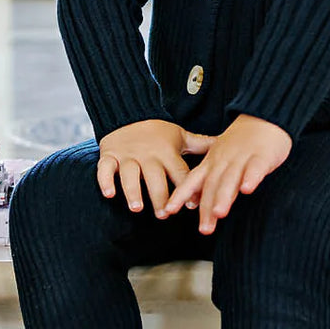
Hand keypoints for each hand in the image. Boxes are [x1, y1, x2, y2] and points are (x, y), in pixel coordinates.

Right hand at [97, 120, 213, 217]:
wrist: (128, 113)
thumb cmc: (157, 131)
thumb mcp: (181, 135)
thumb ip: (201, 144)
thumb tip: (224, 144)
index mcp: (167, 152)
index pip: (179, 172)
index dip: (186, 188)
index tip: (193, 205)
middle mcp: (148, 155)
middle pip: (154, 177)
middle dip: (159, 196)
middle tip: (163, 215)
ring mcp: (127, 156)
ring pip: (129, 174)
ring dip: (133, 191)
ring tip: (137, 208)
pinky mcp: (109, 156)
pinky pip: (105, 169)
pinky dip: (105, 181)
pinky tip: (109, 194)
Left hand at [161, 114, 291, 234]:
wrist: (264, 118)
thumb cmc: (242, 143)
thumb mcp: (220, 159)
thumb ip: (211, 181)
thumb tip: (199, 204)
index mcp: (211, 162)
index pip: (192, 180)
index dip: (180, 195)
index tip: (169, 211)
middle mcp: (223, 161)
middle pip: (213, 185)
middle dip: (207, 208)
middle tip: (204, 229)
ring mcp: (241, 158)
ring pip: (231, 178)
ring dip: (225, 196)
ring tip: (220, 214)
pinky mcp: (261, 156)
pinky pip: (255, 167)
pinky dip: (251, 178)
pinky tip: (247, 189)